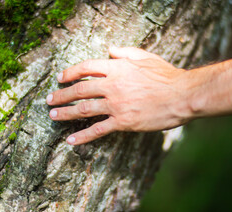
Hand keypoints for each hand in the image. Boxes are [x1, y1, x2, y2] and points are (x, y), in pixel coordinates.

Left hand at [46, 47, 191, 144]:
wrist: (181, 96)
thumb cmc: (166, 75)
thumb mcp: (145, 57)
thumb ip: (124, 52)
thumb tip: (109, 50)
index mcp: (116, 69)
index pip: (86, 68)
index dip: (70, 72)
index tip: (60, 78)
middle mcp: (112, 86)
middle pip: (80, 89)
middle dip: (61, 95)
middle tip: (49, 100)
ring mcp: (116, 105)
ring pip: (84, 109)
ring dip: (66, 112)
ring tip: (53, 115)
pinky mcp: (123, 122)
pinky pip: (98, 130)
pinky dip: (83, 136)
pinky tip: (70, 140)